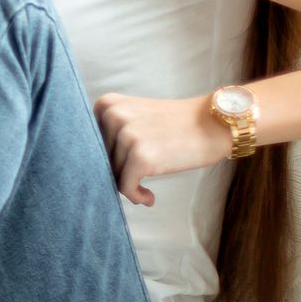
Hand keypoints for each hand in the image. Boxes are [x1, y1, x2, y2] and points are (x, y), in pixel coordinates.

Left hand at [92, 93, 233, 206]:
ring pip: (112, 174)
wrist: (214, 124)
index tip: (118, 165)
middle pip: (98, 159)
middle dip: (117, 172)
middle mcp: (113, 116)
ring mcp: (126, 136)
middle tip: (135, 178)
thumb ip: (110, 133)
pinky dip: (136, 196)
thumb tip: (86, 169)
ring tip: (146, 184)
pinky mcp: (140, 157)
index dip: (101, 158)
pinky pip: (126, 187)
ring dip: (129, 184)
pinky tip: (149, 197)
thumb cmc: (175, 125)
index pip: (87, 143)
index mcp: (108, 104)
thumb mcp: (135, 115)